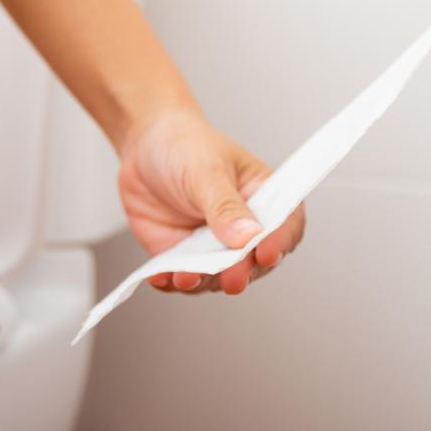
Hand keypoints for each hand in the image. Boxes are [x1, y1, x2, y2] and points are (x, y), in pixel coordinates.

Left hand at [117, 109, 305, 294]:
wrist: (144, 147)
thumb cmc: (185, 147)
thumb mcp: (206, 171)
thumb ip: (225, 206)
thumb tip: (248, 236)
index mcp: (264, 198)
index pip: (285, 225)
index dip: (280, 242)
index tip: (266, 252)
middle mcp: (244, 229)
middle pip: (255, 261)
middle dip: (242, 272)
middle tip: (231, 278)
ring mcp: (214, 246)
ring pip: (220, 277)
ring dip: (206, 282)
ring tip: (186, 278)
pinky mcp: (186, 257)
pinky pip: (185, 278)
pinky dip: (174, 282)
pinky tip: (164, 278)